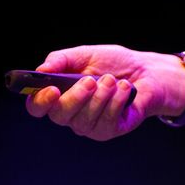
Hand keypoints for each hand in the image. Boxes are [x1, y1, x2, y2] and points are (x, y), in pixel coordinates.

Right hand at [25, 44, 184, 140]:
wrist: (147, 71)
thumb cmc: (113, 64)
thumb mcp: (86, 54)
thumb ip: (61, 59)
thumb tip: (42, 70)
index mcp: (59, 95)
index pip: (37, 106)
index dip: (40, 100)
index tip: (52, 88)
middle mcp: (70, 114)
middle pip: (60, 115)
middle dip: (76, 96)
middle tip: (91, 80)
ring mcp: (89, 125)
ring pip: (84, 120)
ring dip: (101, 96)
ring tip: (113, 80)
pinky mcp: (108, 130)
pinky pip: (106, 122)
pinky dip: (117, 101)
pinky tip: (124, 89)